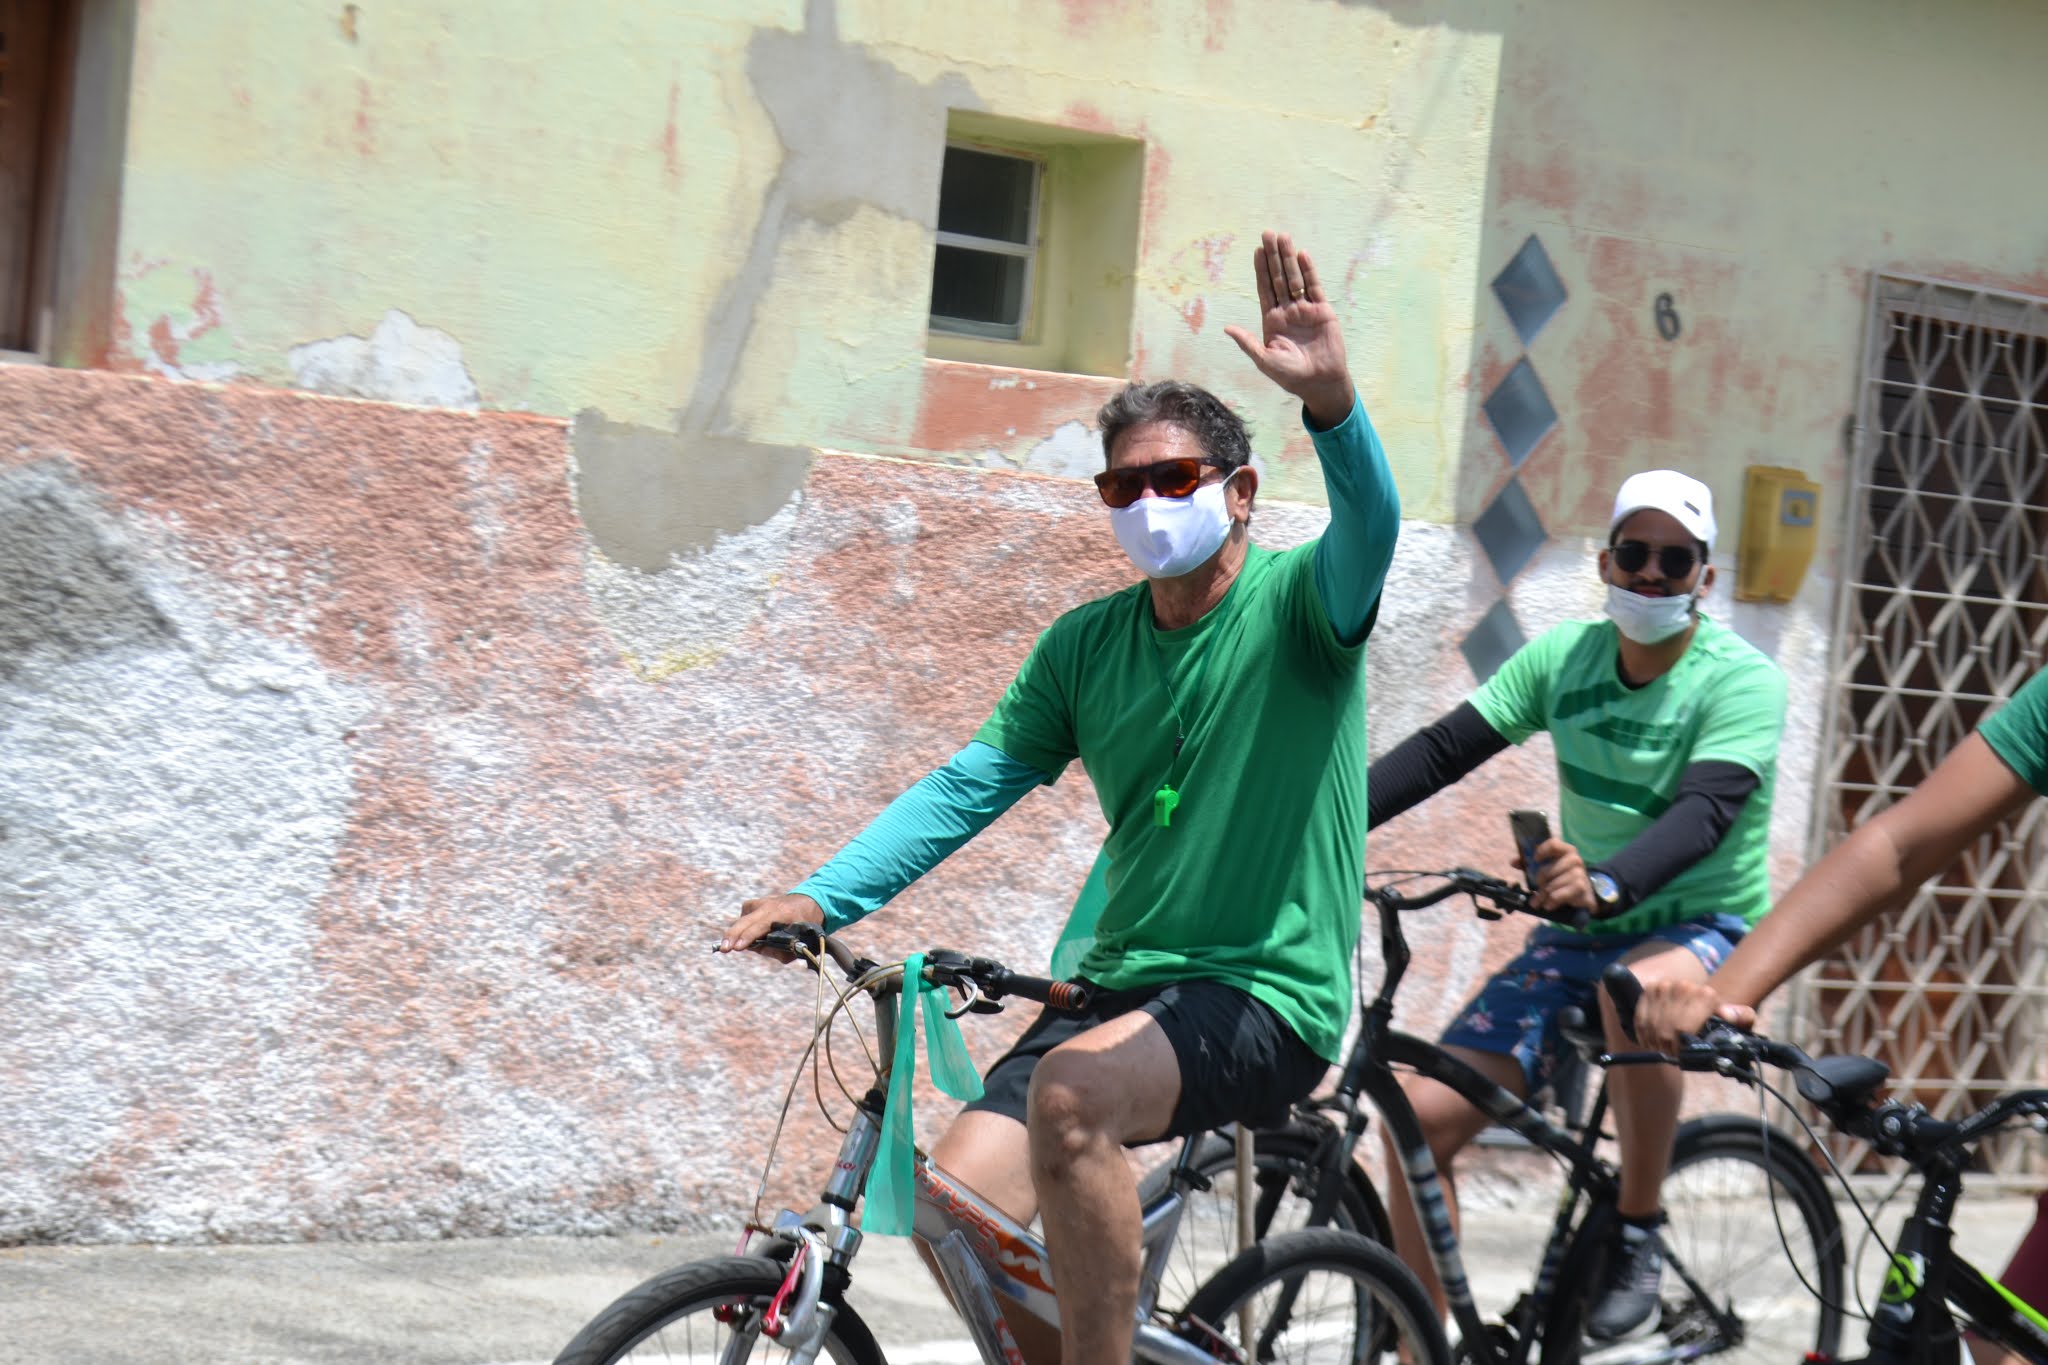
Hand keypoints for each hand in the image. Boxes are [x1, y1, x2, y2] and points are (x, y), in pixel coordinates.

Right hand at [717, 892, 824, 960]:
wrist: (807, 902)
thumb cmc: (805, 925)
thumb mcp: (800, 942)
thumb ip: (779, 951)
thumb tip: (757, 949)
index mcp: (783, 914)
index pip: (760, 926)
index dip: (748, 937)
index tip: (738, 947)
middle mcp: (769, 906)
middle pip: (745, 921)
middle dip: (733, 935)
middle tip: (724, 948)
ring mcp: (760, 902)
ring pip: (742, 921)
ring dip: (738, 934)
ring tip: (735, 944)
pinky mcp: (753, 903)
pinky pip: (744, 919)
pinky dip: (745, 928)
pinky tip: (752, 932)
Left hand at [1223, 230, 1352, 426]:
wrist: (1319, 382)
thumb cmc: (1290, 375)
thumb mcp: (1265, 360)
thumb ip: (1248, 343)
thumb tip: (1227, 328)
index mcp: (1272, 320)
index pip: (1265, 289)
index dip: (1261, 270)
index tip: (1256, 250)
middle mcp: (1288, 311)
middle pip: (1279, 278)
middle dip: (1273, 257)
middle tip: (1268, 233)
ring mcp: (1305, 309)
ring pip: (1295, 278)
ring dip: (1289, 258)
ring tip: (1284, 237)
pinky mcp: (1322, 311)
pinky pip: (1314, 287)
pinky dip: (1309, 271)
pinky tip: (1302, 255)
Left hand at [1515, 836, 1593, 913]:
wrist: (1584, 894)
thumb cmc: (1562, 878)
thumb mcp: (1548, 869)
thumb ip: (1530, 864)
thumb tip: (1513, 862)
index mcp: (1566, 850)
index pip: (1553, 843)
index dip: (1541, 851)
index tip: (1534, 860)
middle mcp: (1574, 859)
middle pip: (1547, 870)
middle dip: (1538, 883)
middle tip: (1535, 891)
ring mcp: (1579, 873)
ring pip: (1552, 884)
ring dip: (1543, 895)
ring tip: (1539, 902)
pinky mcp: (1580, 887)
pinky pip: (1559, 894)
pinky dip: (1551, 901)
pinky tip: (1548, 905)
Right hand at [1635, 978, 1755, 1053]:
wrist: (1703, 1001)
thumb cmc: (1719, 1019)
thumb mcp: (1739, 1022)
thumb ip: (1742, 1018)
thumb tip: (1729, 1015)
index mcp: (1706, 995)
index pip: (1683, 1028)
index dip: (1681, 1047)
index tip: (1682, 1055)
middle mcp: (1684, 986)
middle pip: (1667, 1028)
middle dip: (1667, 1046)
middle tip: (1671, 1055)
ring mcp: (1665, 985)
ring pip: (1652, 1023)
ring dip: (1654, 1040)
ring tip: (1661, 1048)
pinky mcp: (1650, 988)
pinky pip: (1640, 1015)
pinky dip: (1642, 1031)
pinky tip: (1649, 1040)